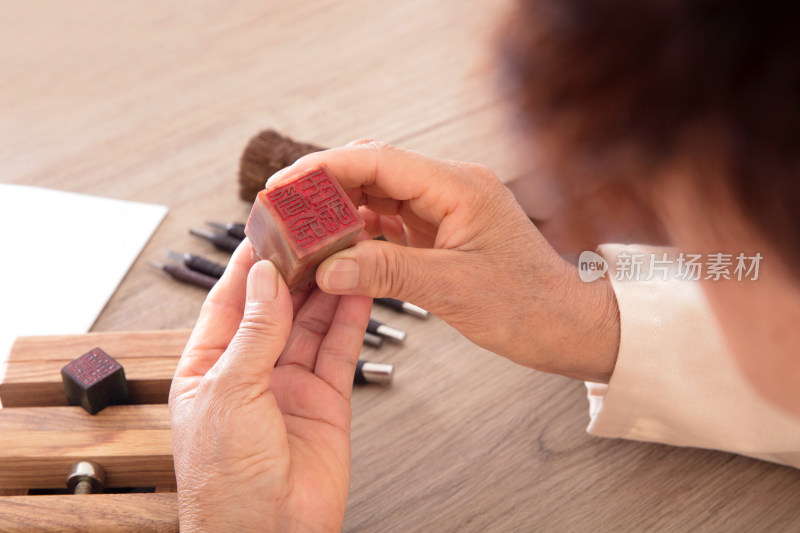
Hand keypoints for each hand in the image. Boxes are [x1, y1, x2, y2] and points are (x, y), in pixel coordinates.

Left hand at [169, 240, 371, 531]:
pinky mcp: (326, 399)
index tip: (270, 226)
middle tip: (316, 231)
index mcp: (209, 367)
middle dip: (295, 268)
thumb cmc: (225, 483)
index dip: (250, 262)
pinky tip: (359, 289)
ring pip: (311, 322)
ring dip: (326, 286)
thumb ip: (254, 333)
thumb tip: (266, 279)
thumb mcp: (229, 394)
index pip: (231, 300)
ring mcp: (290, 384)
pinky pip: (339, 350)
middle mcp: (250, 371)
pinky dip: (351, 319)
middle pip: (276, 306)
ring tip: (343, 249)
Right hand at [270, 141, 619, 381]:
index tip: (285, 184)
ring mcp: (446, 209)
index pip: (378, 160)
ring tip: (301, 232)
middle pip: (373, 171)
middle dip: (325, 188)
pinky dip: (361, 235)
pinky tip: (337, 250)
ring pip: (378, 197)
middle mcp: (451, 188)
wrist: (568, 325)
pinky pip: (391, 223)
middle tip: (283, 210)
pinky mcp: (442, 231)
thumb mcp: (453, 288)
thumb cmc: (530, 304)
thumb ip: (387, 272)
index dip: (325, 168)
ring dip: (340, 212)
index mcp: (460, 186)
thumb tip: (327, 268)